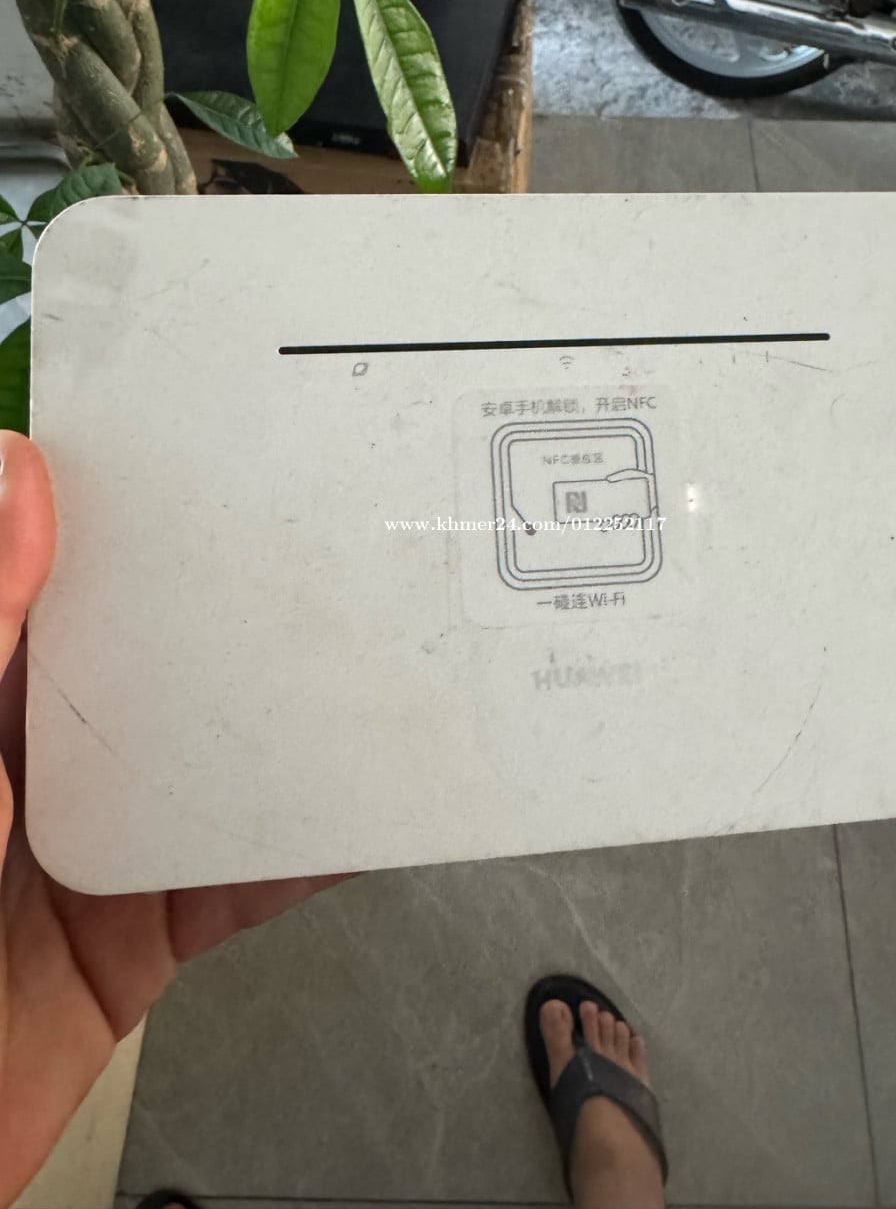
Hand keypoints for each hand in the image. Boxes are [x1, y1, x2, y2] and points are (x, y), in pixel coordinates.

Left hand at [0, 432, 347, 1202]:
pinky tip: (372, 812)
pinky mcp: (144, 928)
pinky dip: (313, 850)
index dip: (122, 510)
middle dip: (237, 611)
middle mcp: (39, 760)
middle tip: (327, 546)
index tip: (207, 452)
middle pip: (156, 663)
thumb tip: (14, 472)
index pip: (54, 574)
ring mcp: (98, 844)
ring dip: (292, 727)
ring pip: (215, 764)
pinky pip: (246, 876)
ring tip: (375, 662)